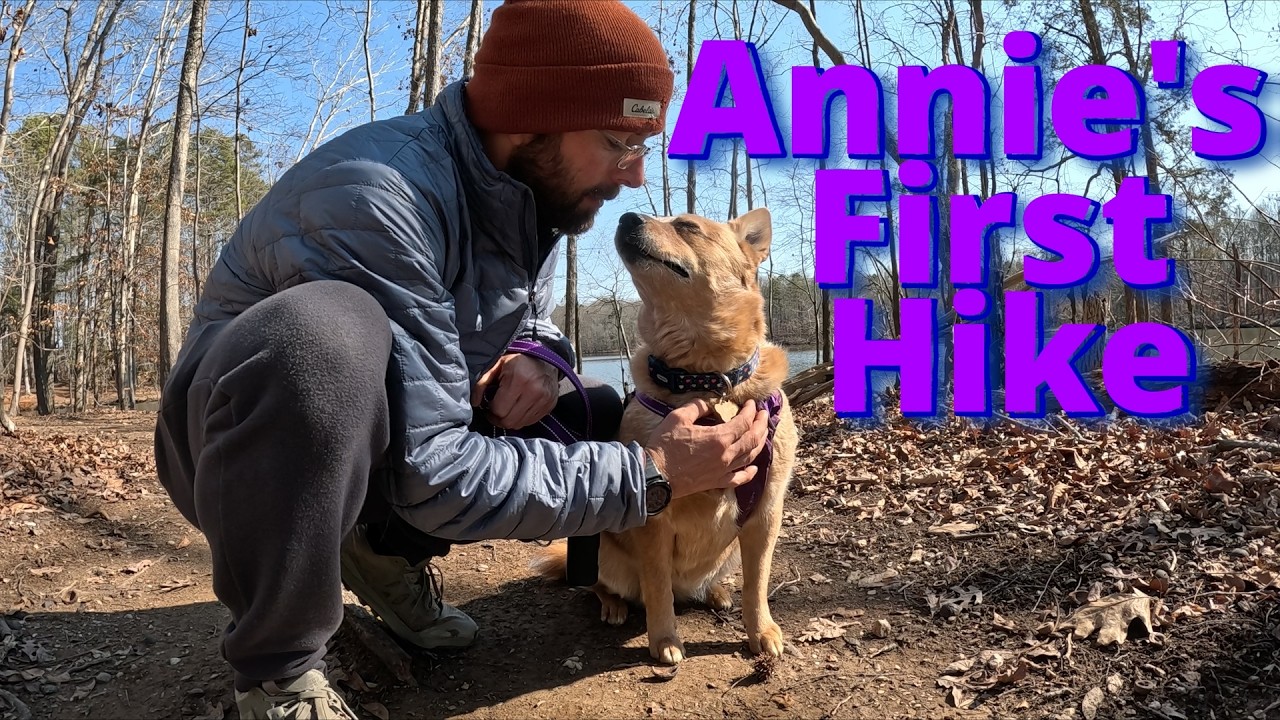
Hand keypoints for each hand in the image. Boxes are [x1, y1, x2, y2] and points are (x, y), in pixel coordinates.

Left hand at [471, 353, 559, 429]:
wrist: (546, 359)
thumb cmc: (518, 361)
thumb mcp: (497, 365)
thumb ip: (482, 383)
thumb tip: (475, 403)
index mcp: (518, 380)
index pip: (499, 410)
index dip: (490, 410)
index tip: (489, 405)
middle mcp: (533, 392)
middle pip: (509, 421)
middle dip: (498, 418)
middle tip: (495, 411)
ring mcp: (544, 401)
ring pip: (519, 424)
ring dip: (509, 420)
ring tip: (506, 409)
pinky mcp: (549, 406)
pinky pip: (529, 422)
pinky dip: (520, 419)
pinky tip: (517, 408)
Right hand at [643, 398, 769, 498]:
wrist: (655, 475)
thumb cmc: (665, 445)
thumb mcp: (678, 417)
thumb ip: (697, 407)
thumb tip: (709, 403)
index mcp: (719, 438)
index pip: (744, 422)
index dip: (751, 411)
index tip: (751, 404)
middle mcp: (726, 455)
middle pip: (753, 439)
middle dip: (761, 424)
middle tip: (764, 414)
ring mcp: (723, 470)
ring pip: (750, 456)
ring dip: (760, 443)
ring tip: (763, 433)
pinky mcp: (717, 482)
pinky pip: (740, 478)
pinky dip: (750, 472)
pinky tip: (754, 467)